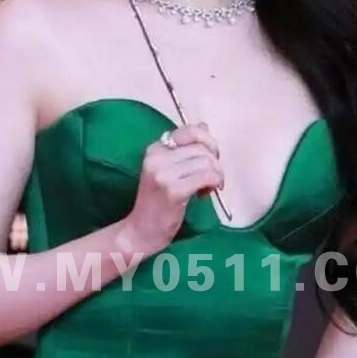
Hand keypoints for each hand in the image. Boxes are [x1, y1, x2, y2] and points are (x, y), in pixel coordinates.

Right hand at [124, 120, 223, 253]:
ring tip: (207, 187)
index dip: (207, 142)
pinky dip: (214, 183)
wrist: (140, 231)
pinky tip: (206, 192)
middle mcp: (157, 158)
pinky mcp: (174, 191)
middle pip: (201, 148)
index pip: (189, 132)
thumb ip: (184, 149)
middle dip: (214, 161)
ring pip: (207, 161)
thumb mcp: (167, 170)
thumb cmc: (156, 203)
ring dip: (216, 174)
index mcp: (154, 150)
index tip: (210, 158)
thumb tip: (204, 126)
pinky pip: (207, 176)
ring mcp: (164, 174)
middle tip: (211, 177)